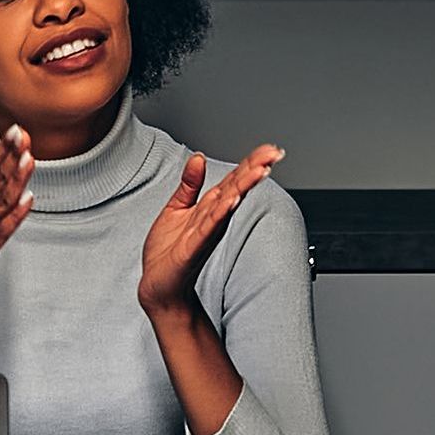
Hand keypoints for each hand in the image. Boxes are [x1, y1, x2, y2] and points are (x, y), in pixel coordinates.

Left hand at [139, 144, 279, 316]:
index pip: (234, 179)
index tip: (269, 148)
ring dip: (244, 186)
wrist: (159, 286)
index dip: (251, 162)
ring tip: (260, 169)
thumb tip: (198, 157)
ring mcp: (206, 231)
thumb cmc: (169, 252)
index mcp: (210, 207)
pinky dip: (221, 212)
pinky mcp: (194, 246)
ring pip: (228, 203)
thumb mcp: (176, 208)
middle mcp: (213, 218)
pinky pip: (209, 226)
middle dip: (255, 169)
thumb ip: (189, 183)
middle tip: (274, 153)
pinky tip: (231, 199)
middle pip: (237, 187)